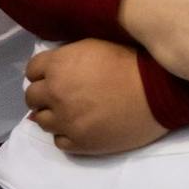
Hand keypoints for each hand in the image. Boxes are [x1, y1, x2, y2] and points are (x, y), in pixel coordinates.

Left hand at [25, 40, 167, 155]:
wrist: (157, 91)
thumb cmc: (130, 61)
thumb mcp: (94, 45)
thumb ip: (68, 57)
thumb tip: (52, 70)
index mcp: (58, 66)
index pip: (31, 71)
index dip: (43, 72)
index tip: (55, 74)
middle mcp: (55, 94)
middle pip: (31, 97)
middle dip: (43, 94)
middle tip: (61, 94)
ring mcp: (66, 121)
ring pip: (42, 121)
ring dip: (53, 115)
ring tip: (72, 111)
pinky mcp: (79, 143)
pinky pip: (59, 141)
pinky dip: (66, 133)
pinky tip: (81, 126)